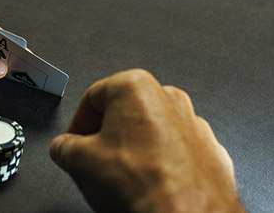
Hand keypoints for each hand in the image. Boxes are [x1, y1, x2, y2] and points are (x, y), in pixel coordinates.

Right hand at [49, 69, 242, 212]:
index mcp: (136, 87)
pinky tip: (150, 185)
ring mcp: (194, 124)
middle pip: (124, 112)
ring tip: (123, 178)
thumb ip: (65, 147)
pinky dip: (162, 165)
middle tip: (94, 161)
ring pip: (152, 132)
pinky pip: (176, 152)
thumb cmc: (143, 186)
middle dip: (106, 136)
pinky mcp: (210, 151)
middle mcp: (169, 98)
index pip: (92, 98)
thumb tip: (64, 148)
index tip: (72, 143)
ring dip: (135, 150)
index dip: (77, 124)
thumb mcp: (81, 162)